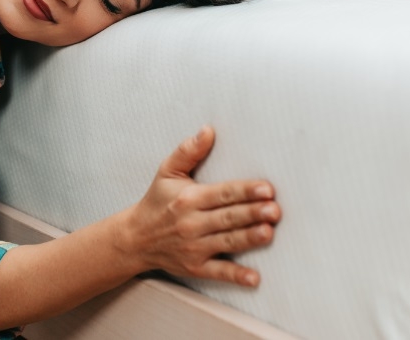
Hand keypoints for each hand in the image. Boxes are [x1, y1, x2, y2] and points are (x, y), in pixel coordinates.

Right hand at [123, 127, 279, 286]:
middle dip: (252, 213)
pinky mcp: (195, 267)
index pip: (222, 193)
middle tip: (275, 210)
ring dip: (248, 238)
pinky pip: (218, 272)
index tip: (266, 188)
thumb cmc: (157, 202)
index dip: (245, 191)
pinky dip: (236, 276)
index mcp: (189, 198)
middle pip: (228, 217)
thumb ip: (188, 151)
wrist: (135, 238)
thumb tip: (208, 131)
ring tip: (268, 232)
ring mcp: (194, 247)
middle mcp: (191, 223)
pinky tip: (254, 278)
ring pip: (227, 242)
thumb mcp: (167, 172)